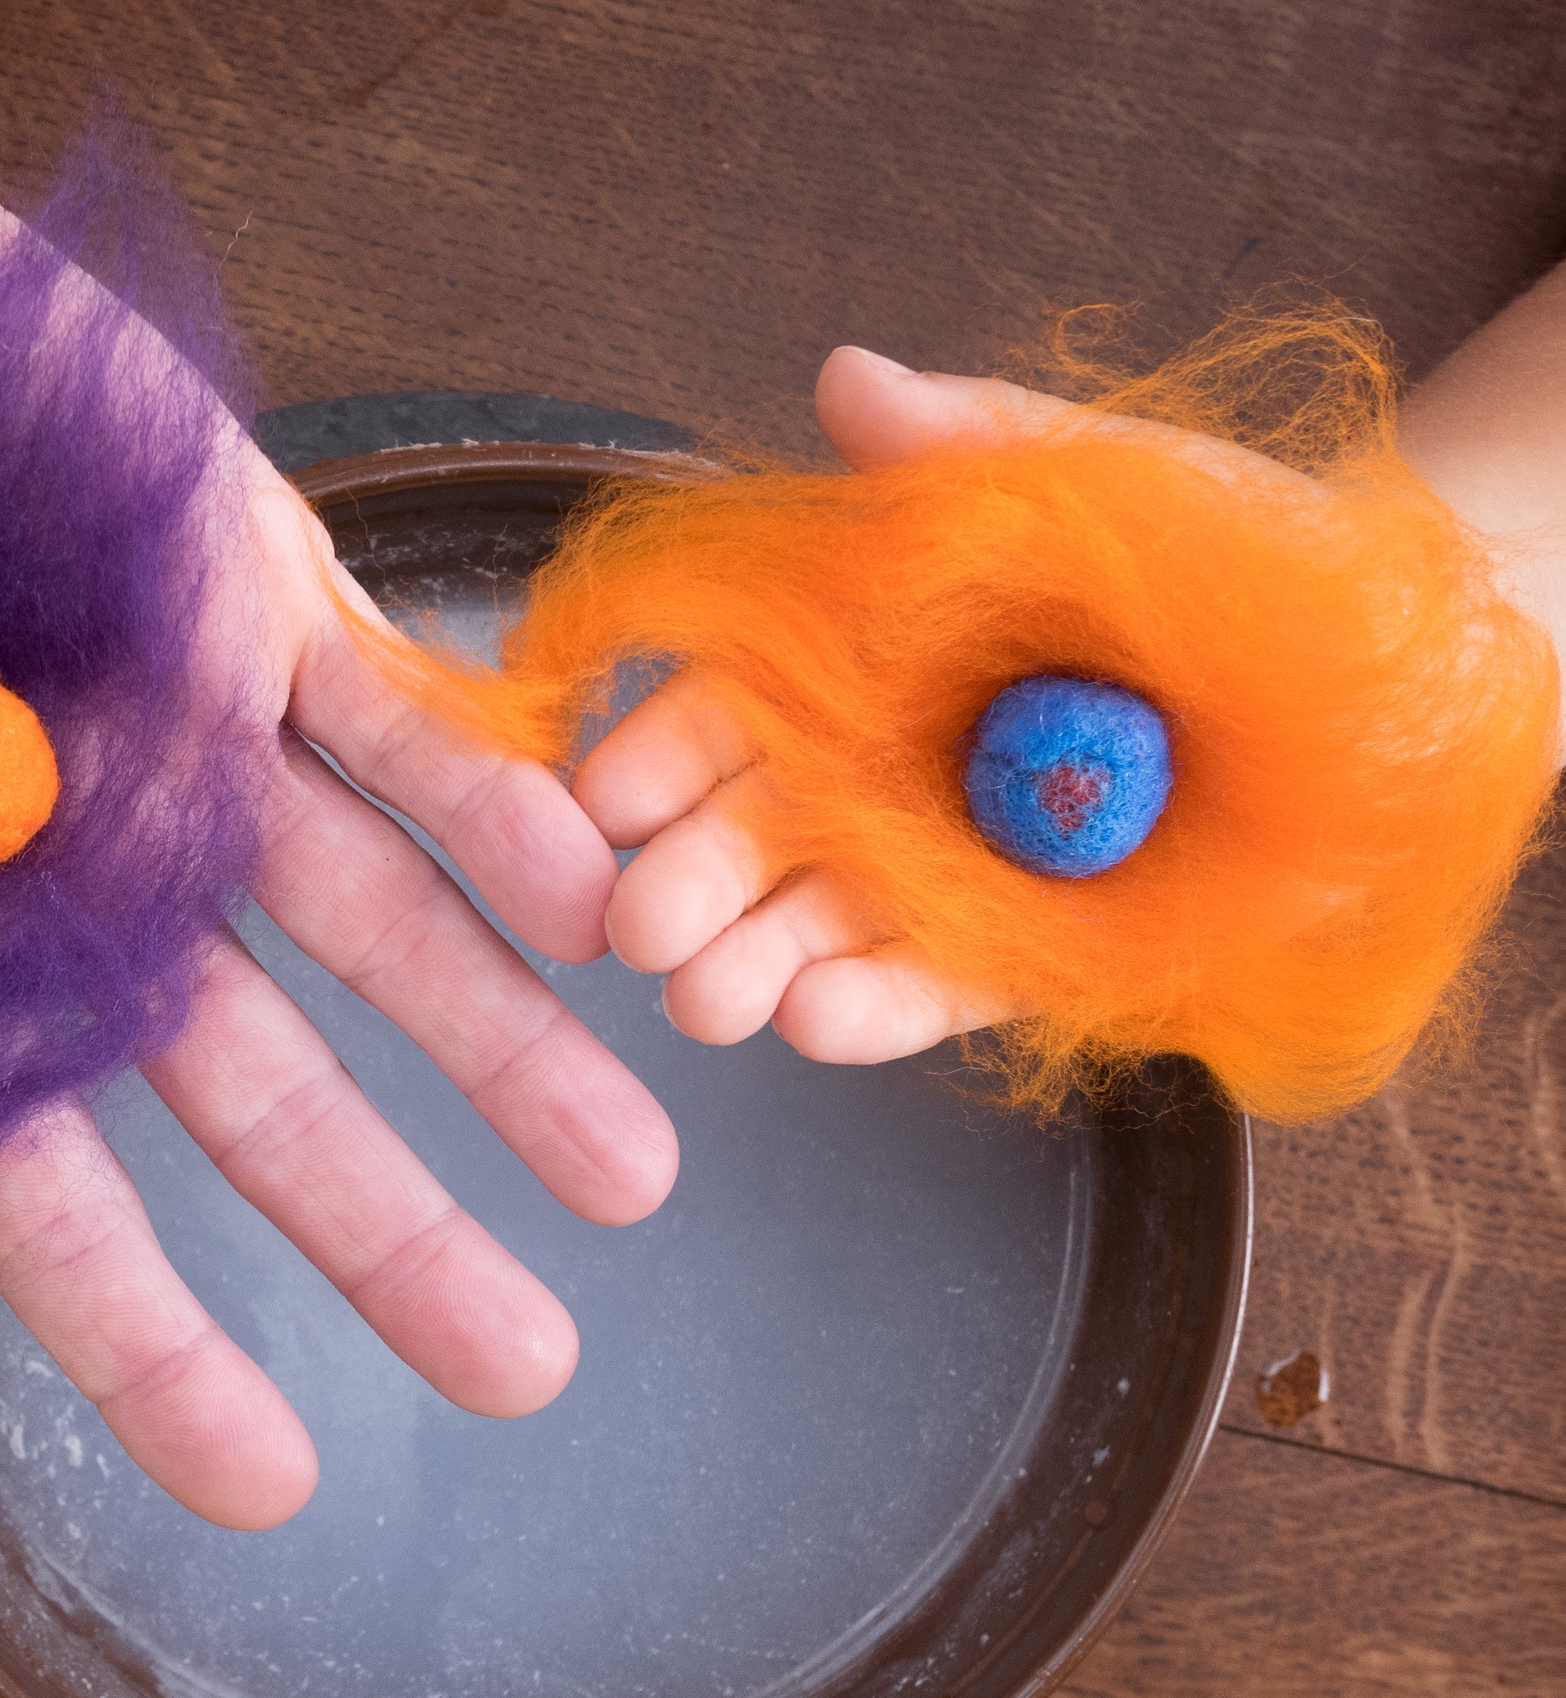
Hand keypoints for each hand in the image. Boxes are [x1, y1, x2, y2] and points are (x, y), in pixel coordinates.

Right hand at [0, 15, 677, 1528]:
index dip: (154, 1338)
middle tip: (525, 1370)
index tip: (269, 1481)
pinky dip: (492, 813)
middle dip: (388, 1230)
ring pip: (374, 937)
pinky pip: (401, 731)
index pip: (47, 1197)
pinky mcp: (263, 613)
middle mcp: (85, 896)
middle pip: (257, 1095)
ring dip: (502, 1052)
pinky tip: (592, 912)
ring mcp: (193, 760)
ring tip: (637, 1181)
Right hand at [576, 348, 1192, 1064]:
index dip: (665, 749)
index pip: (734, 708)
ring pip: (821, 926)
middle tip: (637, 925)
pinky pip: (932, 993)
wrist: (1392, 681)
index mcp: (869, 660)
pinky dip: (870, 1013)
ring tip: (704, 999)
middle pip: (758, 834)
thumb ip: (968, 443)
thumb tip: (844, 377)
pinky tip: (808, 1021)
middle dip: (691, 880)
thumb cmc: (1243, 562)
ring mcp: (946, 874)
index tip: (604, 794)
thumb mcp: (1095, 480)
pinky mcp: (1022, 959)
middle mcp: (884, 773)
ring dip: (752, 965)